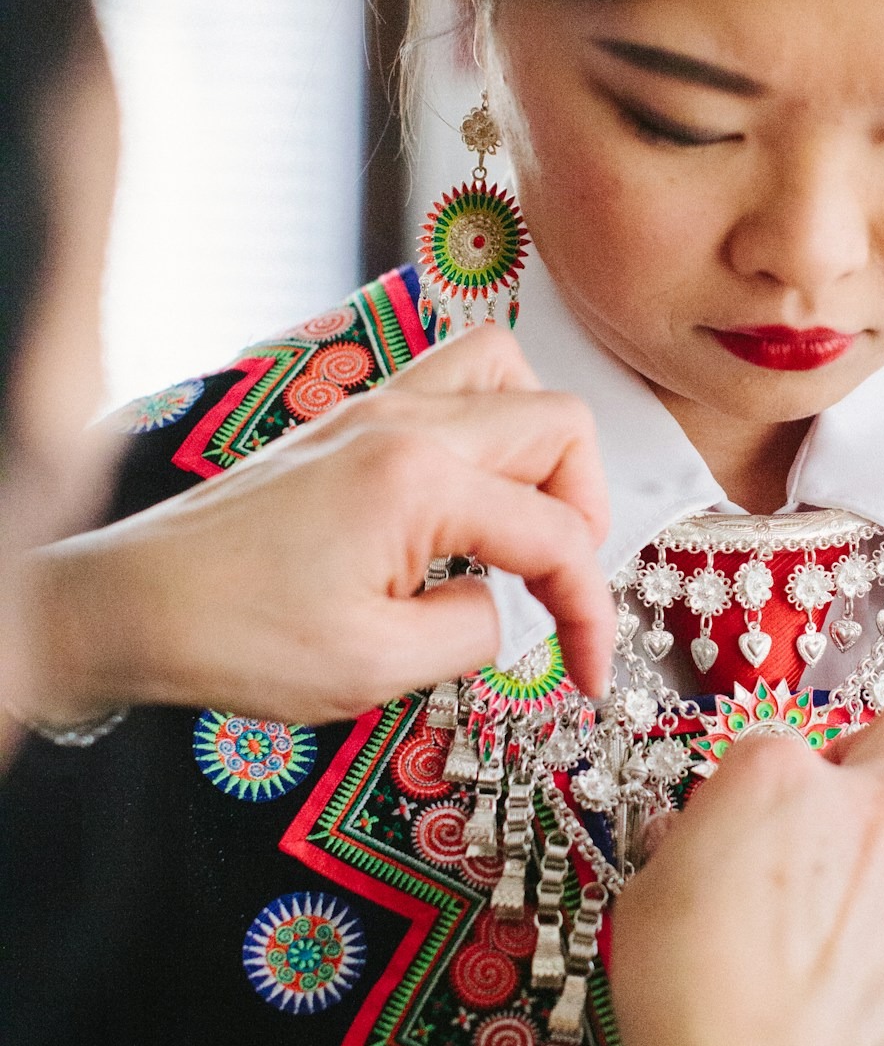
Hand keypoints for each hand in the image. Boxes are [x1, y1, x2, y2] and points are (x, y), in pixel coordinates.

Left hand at [20, 323, 614, 724]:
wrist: (131, 606)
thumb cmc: (230, 633)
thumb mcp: (374, 666)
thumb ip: (478, 630)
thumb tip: (512, 611)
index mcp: (418, 478)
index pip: (558, 532)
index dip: (592, 609)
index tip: (588, 670)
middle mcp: (403, 421)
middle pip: (558, 424)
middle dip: (585, 511)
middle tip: (563, 587)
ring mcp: (374, 411)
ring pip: (509, 375)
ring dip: (542, 452)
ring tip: (528, 528)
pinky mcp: (350, 423)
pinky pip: (452, 388)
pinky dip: (488, 438)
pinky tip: (468, 509)